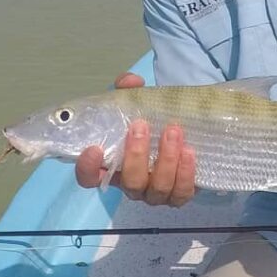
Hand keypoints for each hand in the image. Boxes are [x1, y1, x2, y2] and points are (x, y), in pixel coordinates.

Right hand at [74, 73, 196, 206]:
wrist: (184, 130)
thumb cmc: (152, 121)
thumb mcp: (138, 103)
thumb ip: (129, 90)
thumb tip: (130, 82)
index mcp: (113, 166)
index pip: (89, 177)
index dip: (88, 168)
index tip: (95, 148)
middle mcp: (132, 184)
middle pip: (130, 183)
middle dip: (136, 155)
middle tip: (141, 126)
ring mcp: (156, 193)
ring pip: (158, 189)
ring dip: (166, 160)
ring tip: (173, 132)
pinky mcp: (180, 194)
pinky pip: (182, 193)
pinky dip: (185, 173)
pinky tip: (188, 152)